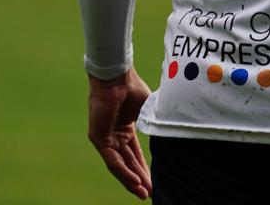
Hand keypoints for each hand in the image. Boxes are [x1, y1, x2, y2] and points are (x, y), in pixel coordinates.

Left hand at [87, 68, 152, 199]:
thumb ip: (155, 123)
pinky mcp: (98, 138)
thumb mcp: (148, 110)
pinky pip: (112, 160)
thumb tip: (172, 132)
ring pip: (119, 165)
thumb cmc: (132, 87)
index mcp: (124, 128)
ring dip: (131, 180)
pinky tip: (134, 182)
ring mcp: (104, 137)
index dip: (143, 168)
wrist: (118, 77)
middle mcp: (113, 135)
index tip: (152, 182)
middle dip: (138, 179)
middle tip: (149, 193)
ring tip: (142, 193)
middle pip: (127, 163)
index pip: (134, 154)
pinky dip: (123, 172)